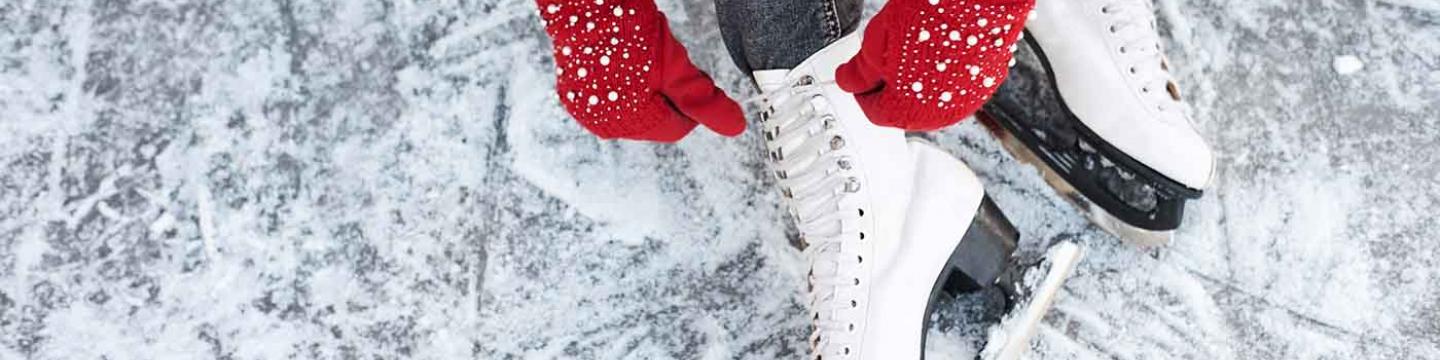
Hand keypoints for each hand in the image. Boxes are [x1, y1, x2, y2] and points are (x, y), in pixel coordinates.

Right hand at [537, 0, 745, 141]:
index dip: (691, 103)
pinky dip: (624, 83)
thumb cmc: (626, 28)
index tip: (693, 77)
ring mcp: (585, 108)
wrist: (581, 3)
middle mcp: (604, 123)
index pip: (676, 128)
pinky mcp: (573, 92)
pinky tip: (626, 60)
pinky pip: (610, 97)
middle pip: (654, 120)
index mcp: (629, 122)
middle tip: (669, 63)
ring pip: (634, 109)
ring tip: (644, 58)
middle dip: (667, 95)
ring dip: (646, 89)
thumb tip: (735, 126)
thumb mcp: (674, 65)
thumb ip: (702, 100)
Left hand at [836, 0, 1033, 130]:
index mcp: (907, 112)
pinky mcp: (986, 83)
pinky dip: (944, 71)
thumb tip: (848, 81)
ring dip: (918, 78)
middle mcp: (940, 115)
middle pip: (903, 108)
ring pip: (930, 97)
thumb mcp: (876, 42)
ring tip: (915, 46)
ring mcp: (967, 100)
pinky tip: (938, 46)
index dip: (864, 89)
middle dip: (891, 85)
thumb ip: (859, 72)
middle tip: (889, 54)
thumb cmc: (929, 16)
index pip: (873, 112)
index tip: (864, 74)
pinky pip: (955, 84)